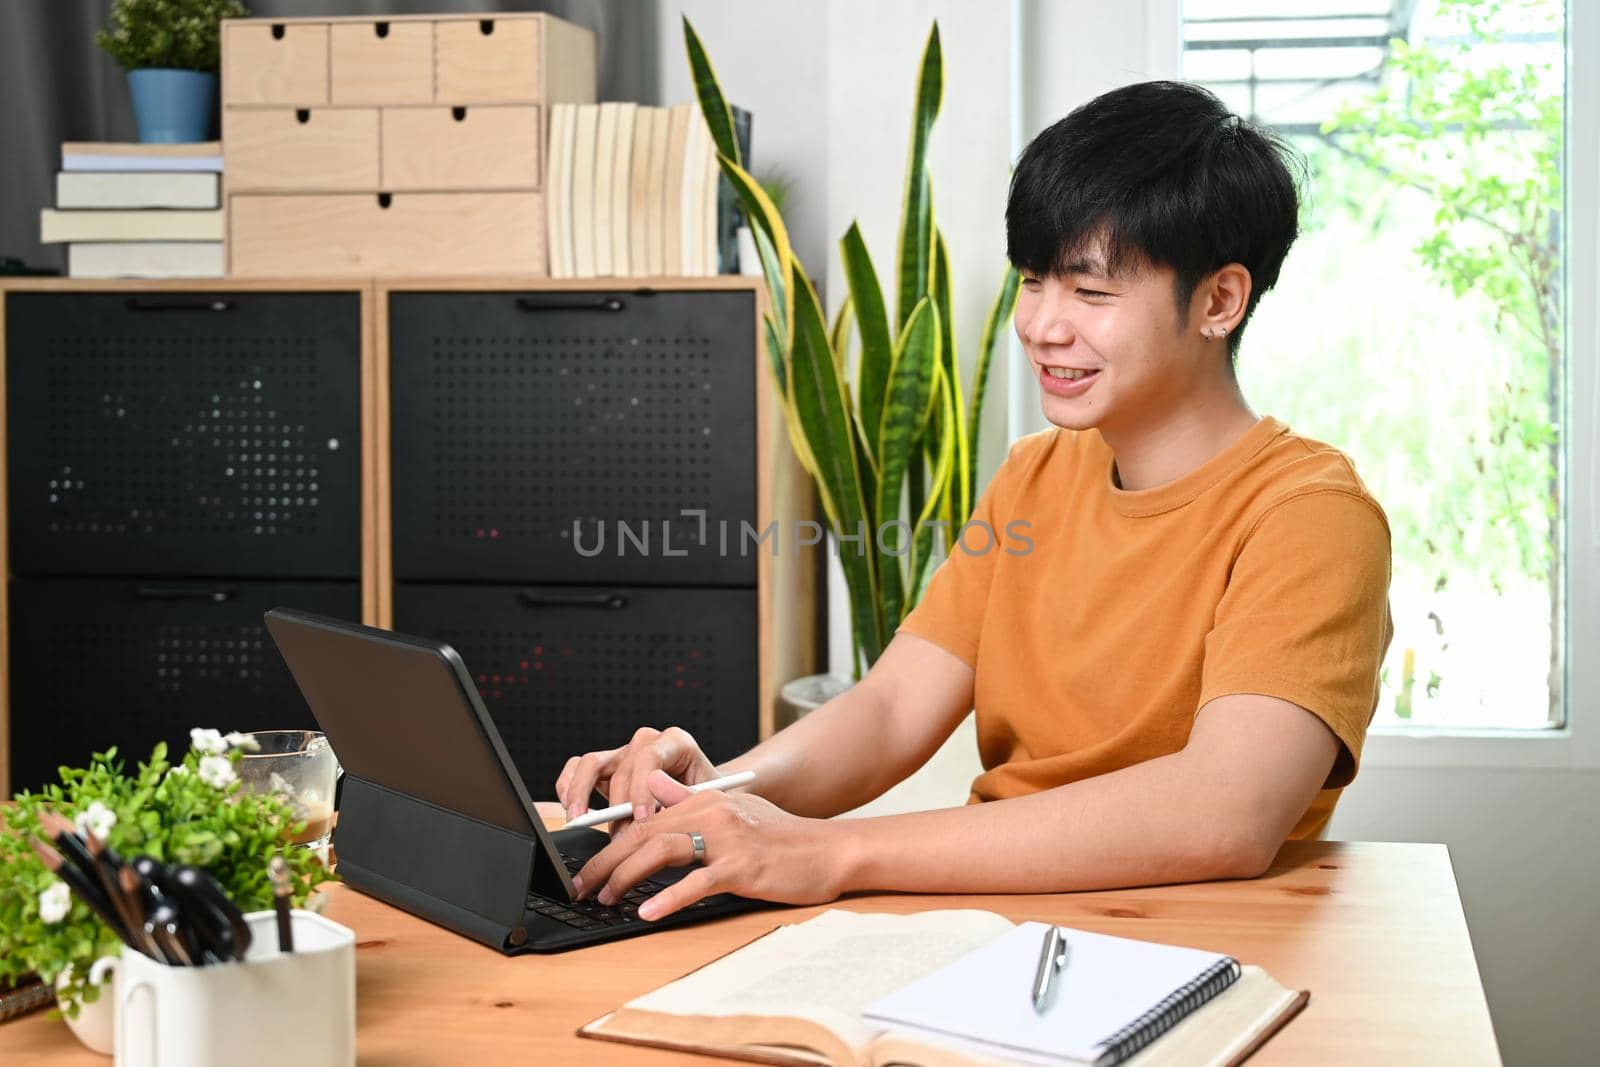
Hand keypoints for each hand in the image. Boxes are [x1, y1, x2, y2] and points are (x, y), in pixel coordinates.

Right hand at [554, 726, 720, 826]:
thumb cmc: (712, 799)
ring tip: (580, 819)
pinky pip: (578, 768)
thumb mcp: (708, 800)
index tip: (641, 817)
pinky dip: (569, 786)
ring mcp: (623, 755)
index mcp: (676, 743)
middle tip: (621, 838)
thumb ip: (682, 801)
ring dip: (582, 792)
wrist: (709, 799)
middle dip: (618, 806)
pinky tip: (572, 808)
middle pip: (622, 767)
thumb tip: (652, 813)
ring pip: (591, 762)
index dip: (642, 787)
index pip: (650, 755)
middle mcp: (646, 744)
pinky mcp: (606, 769)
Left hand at [572, 770, 849, 920]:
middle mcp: (712, 813)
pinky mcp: (742, 867)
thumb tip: (656, 787)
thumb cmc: (784, 837)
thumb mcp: (736, 810)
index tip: (589, 867)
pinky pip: (697, 882)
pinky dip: (668, 898)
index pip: (646, 819)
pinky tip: (646, 912)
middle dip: (606, 861)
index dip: (611, 843)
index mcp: (707, 801)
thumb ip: (692, 800)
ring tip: (604, 898)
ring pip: (662, 851)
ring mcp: (727, 839)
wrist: (830, 850)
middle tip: (583, 887)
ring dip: (626, 876)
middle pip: (644, 833)